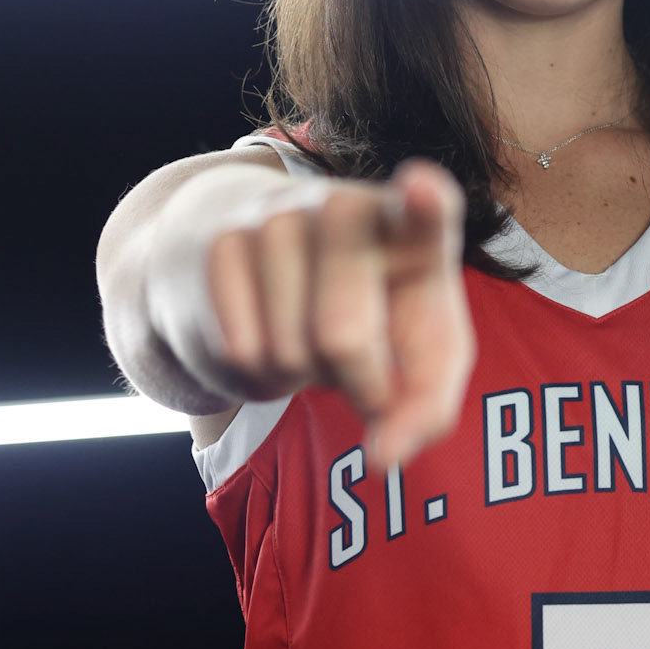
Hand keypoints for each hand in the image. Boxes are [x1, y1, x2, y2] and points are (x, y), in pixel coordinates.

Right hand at [155, 158, 475, 467]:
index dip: (427, 204)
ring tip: (310, 334)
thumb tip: (384, 460)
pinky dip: (260, 371)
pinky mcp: (222, 244)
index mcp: (412, 229)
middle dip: (356, 385)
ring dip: (303, 375)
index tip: (420, 189)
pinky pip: (242, 352)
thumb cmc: (366, 314)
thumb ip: (425, 409)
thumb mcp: (417, 353)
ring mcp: (278, 218)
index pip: (426, 211)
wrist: (262, 274)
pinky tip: (268, 329)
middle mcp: (346, 207)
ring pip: (289, 352)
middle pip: (342, 338)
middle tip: (363, 373)